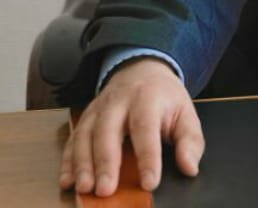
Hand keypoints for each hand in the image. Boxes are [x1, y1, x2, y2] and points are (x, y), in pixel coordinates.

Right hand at [59, 57, 204, 197]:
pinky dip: (68, 160)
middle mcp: (119, 101)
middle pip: (108, 129)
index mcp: (148, 98)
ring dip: (82, 162)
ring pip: (85, 133)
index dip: (148, 157)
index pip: (146, 128)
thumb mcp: (185, 112)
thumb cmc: (164, 98)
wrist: (142, 68)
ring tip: (85, 188)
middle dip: (105, 161)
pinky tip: (67, 180)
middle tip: (105, 189)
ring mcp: (99, 108)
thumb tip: (190, 167)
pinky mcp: (86, 116)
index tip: (150, 183)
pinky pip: (73, 138)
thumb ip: (190, 140)